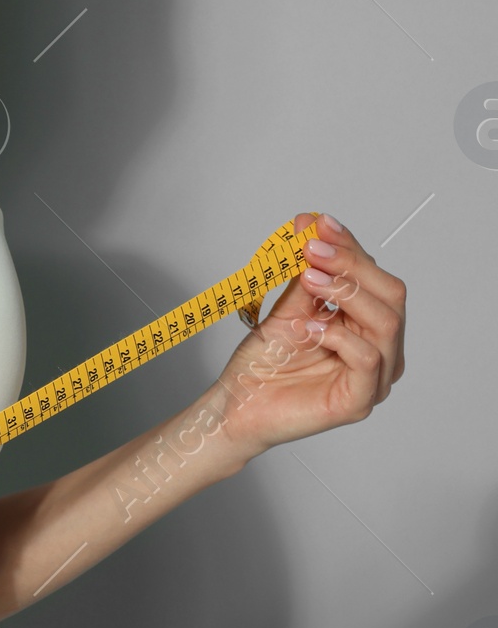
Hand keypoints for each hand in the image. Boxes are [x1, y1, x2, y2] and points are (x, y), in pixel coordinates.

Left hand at [211, 212, 405, 460]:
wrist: (236, 405)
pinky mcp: (360, 401)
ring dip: (346, 292)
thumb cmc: (264, 362)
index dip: (350, 248)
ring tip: (308, 279)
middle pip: (391, 295)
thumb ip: (304, 271)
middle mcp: (382, 352)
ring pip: (386, 323)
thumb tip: (310, 223)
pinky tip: (309, 327)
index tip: (319, 224)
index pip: (376, 279)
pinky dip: (338, 335)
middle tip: (312, 249)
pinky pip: (366, 359)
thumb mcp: (288, 306)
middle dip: (351, 265)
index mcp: (370, 327)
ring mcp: (376, 379)